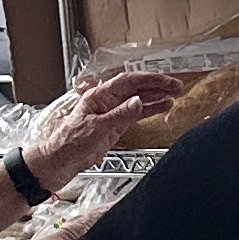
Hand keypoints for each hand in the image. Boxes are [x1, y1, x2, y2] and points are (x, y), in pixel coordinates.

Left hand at [19, 72, 188, 191]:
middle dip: (156, 86)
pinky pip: (136, 114)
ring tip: (173, 95)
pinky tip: (161, 108)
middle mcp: (107, 101)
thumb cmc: (70, 142)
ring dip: (156, 97)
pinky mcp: (115, 125)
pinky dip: (150, 110)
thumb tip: (138, 102)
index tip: (165, 80)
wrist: (62, 160)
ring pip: (138, 100)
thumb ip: (120, 114)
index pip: (128, 82)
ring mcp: (112, 113)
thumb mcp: (97, 127)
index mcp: (99, 96)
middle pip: (136, 88)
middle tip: (176, 86)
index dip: (148, 79)